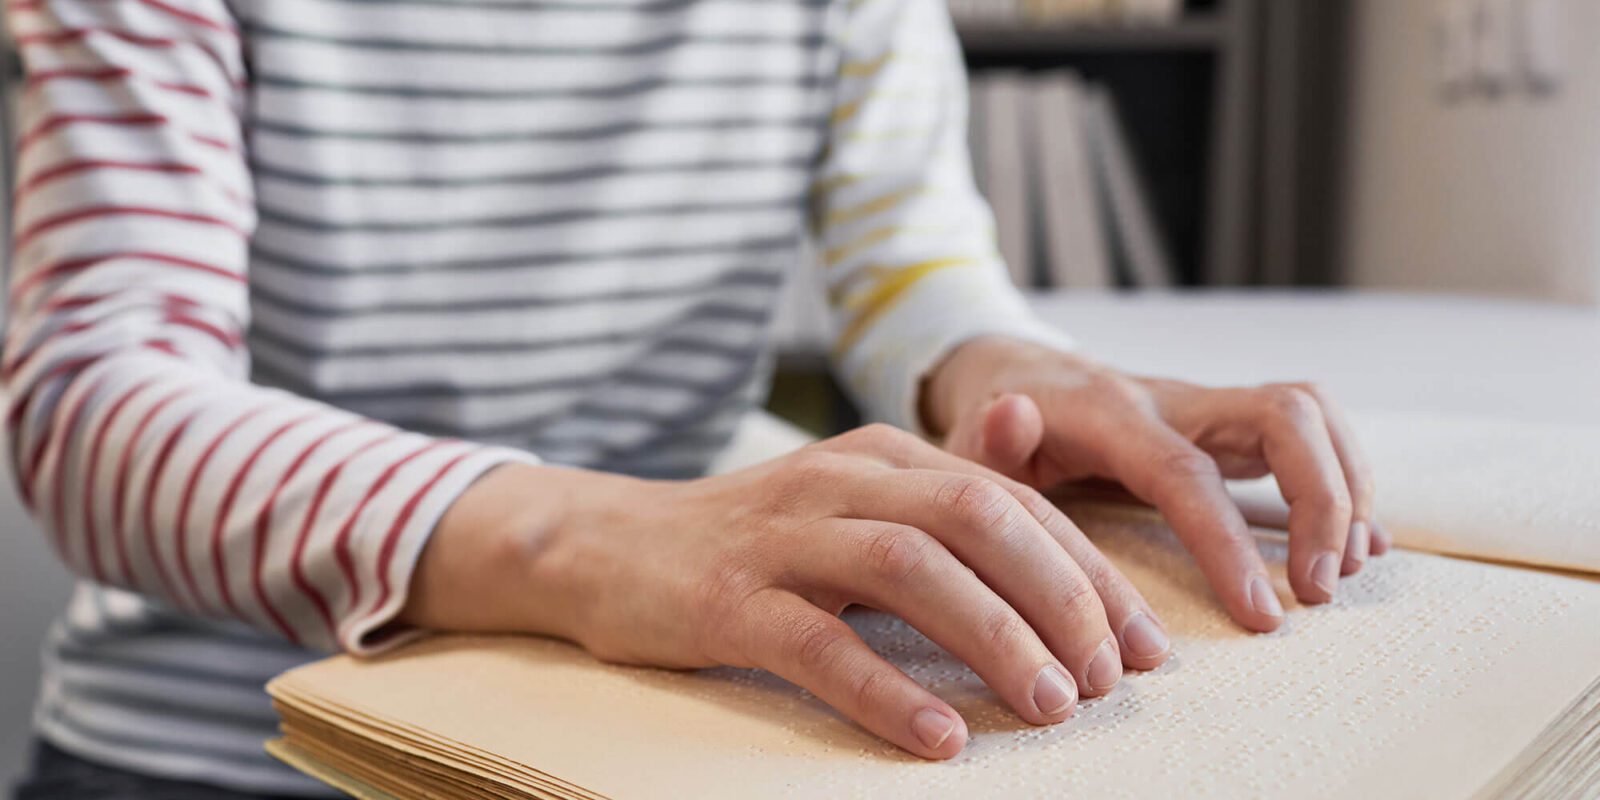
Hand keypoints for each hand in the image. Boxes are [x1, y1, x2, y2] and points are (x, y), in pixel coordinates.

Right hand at [405, 424, 1173, 759]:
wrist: (604, 543)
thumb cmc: (749, 540)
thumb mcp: (851, 506)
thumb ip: (940, 504)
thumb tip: (1048, 516)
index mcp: (881, 454)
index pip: (1011, 500)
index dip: (1088, 570)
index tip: (1144, 644)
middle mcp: (838, 479)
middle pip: (974, 518)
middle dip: (1061, 596)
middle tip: (1111, 679)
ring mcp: (779, 536)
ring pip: (908, 570)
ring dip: (993, 637)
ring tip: (1052, 706)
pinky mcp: (725, 600)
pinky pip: (817, 643)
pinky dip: (884, 691)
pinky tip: (939, 740)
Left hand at [923, 336, 1384, 631]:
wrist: (1017, 376)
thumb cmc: (993, 426)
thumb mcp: (972, 441)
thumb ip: (988, 440)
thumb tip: (1011, 414)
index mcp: (1111, 415)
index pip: (1186, 473)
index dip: (1228, 542)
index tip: (1263, 612)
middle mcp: (1173, 400)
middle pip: (1284, 416)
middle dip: (1322, 501)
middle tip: (1322, 589)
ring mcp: (1208, 407)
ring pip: (1310, 414)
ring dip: (1346, 487)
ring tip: (1346, 569)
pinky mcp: (1228, 425)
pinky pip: (1308, 434)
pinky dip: (1344, 482)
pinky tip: (1355, 544)